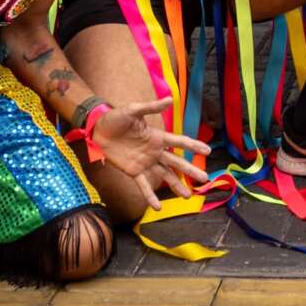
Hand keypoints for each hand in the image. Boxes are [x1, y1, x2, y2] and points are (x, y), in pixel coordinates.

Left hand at [86, 96, 216, 204]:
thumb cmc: (116, 117)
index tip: (207, 151)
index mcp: (157, 136)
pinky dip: (150, 196)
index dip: (193, 146)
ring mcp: (145, 163)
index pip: (179, 142)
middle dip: (190, 170)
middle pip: (176, 162)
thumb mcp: (133, 110)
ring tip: (187, 196)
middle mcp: (154, 151)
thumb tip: (170, 99)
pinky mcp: (133, 172)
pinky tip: (157, 207)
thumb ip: (151, 107)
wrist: (97, 130)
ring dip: (176, 185)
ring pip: (164, 175)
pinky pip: (144, 185)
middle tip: (204, 179)